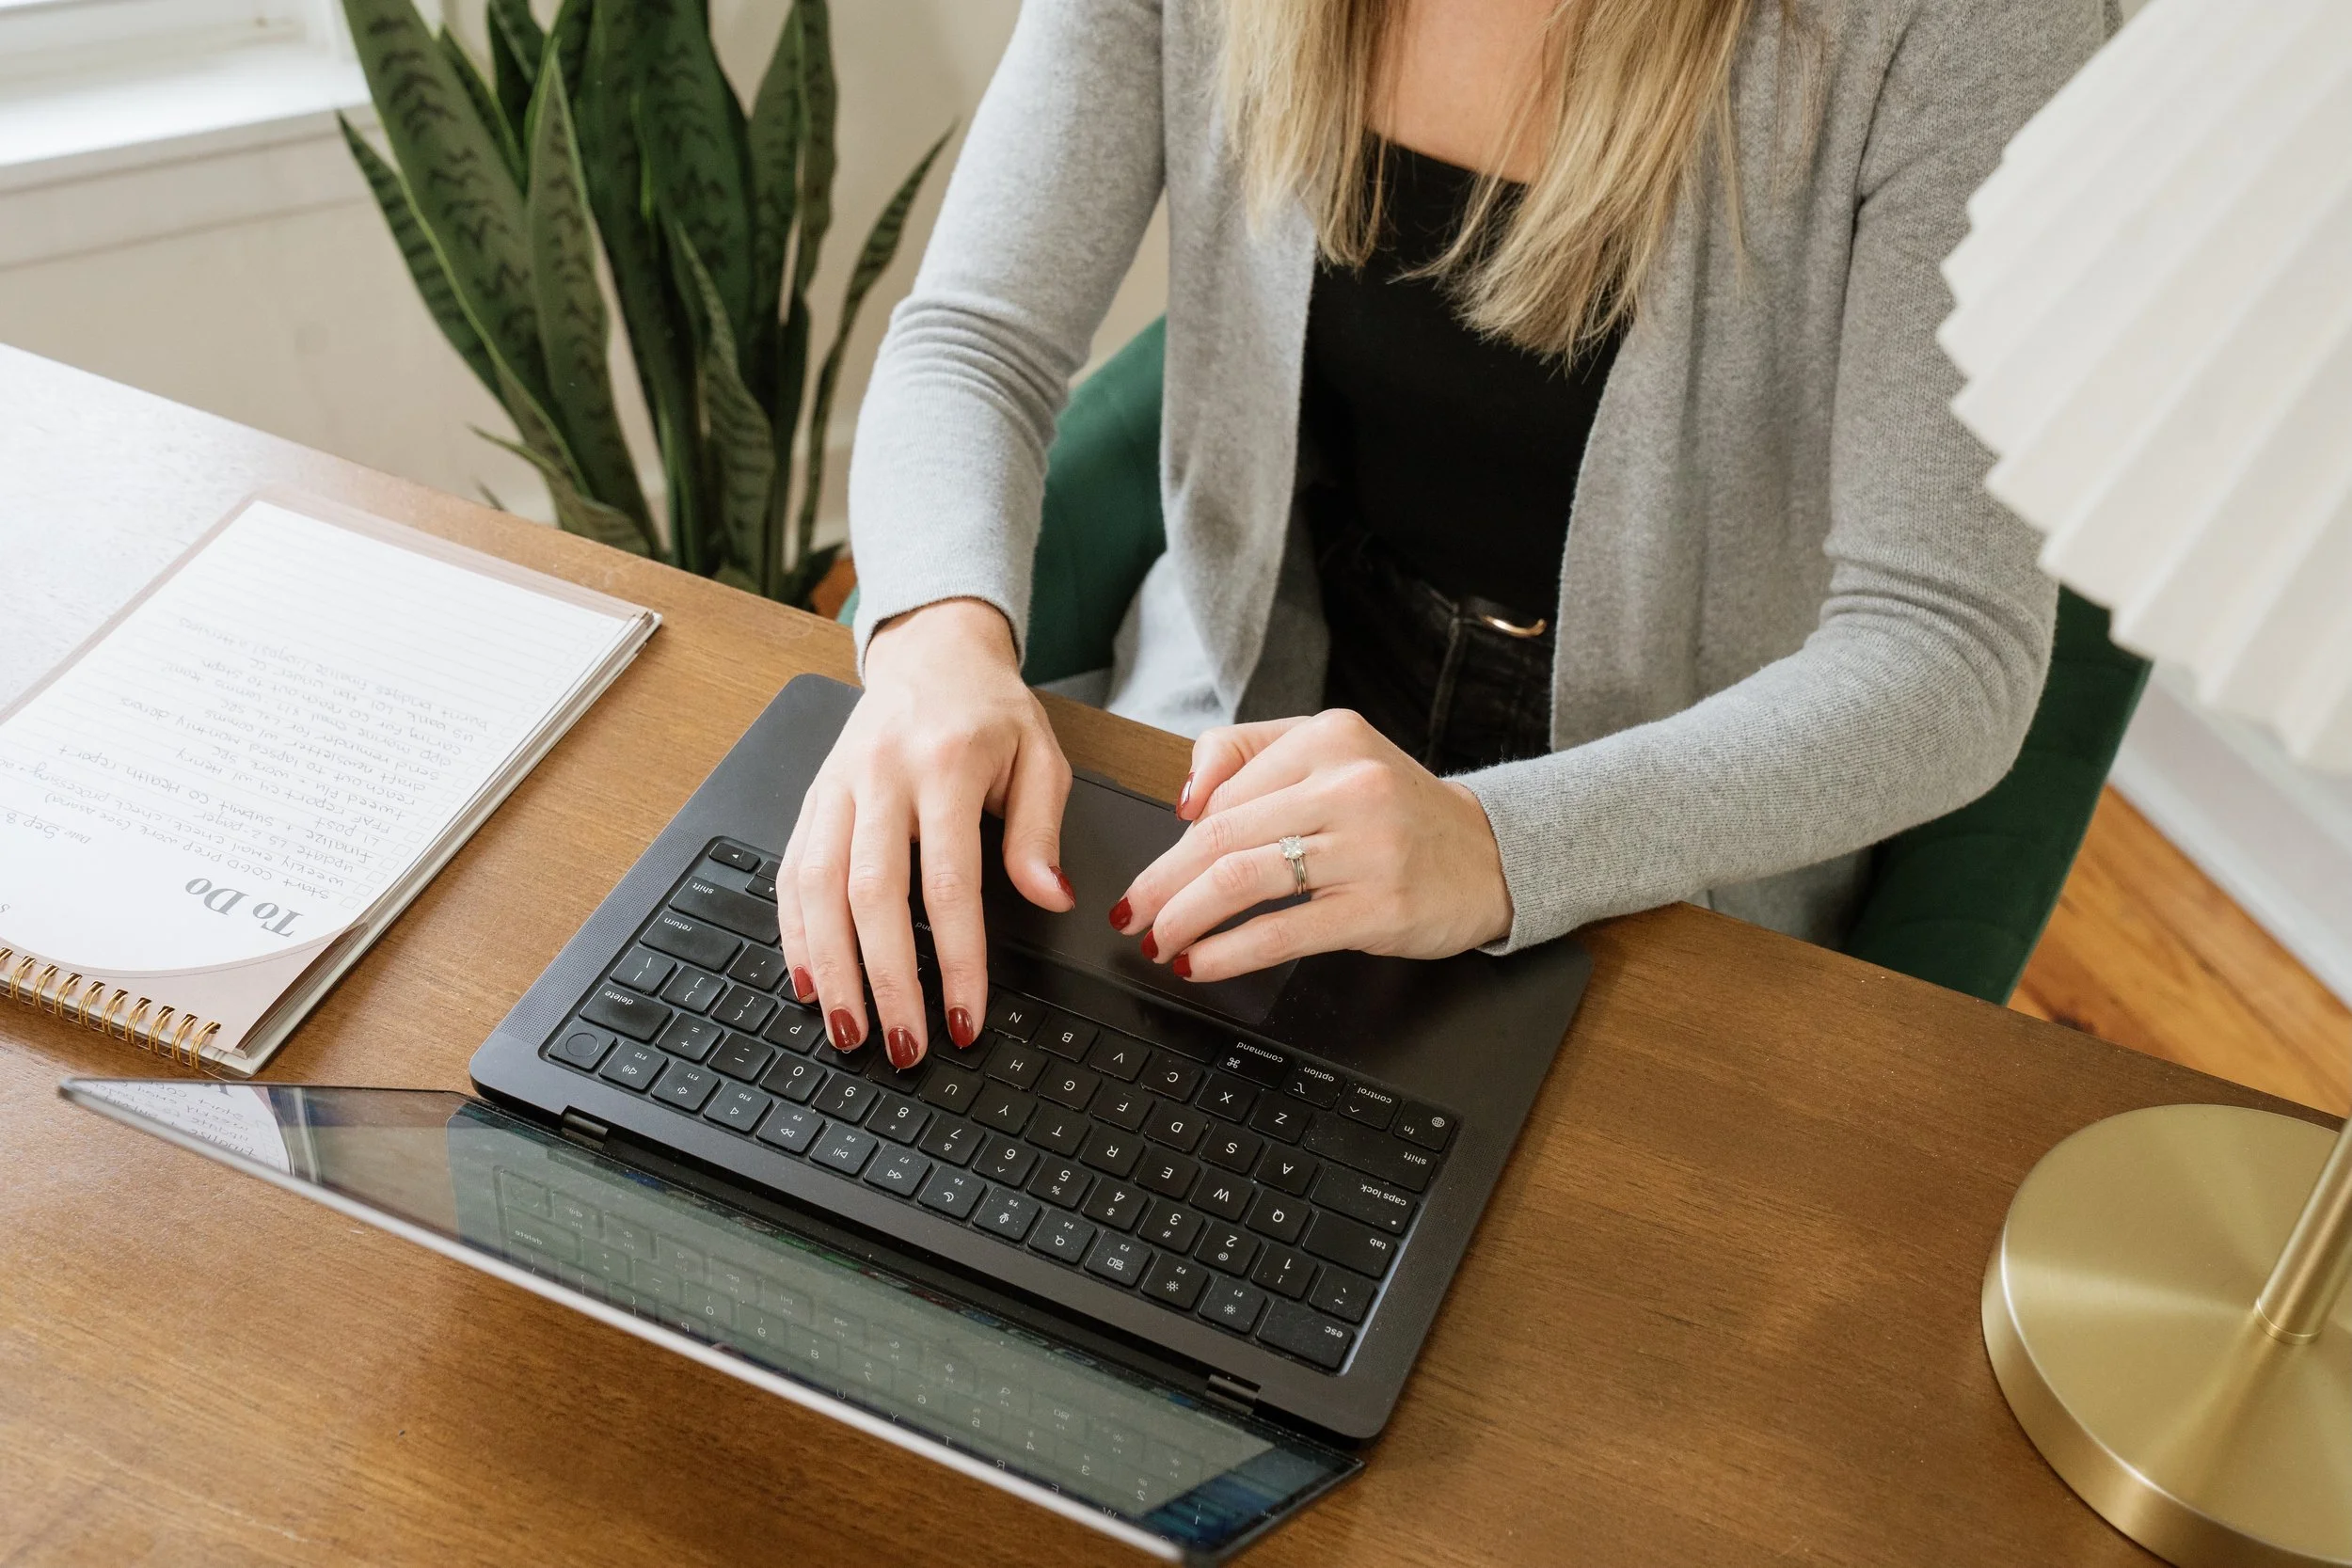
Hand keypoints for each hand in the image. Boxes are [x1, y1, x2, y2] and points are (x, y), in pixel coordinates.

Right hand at [776, 599, 1073, 1069]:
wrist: (933, 652)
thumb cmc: (992, 712)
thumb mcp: (1041, 758)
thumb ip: (1040, 831)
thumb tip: (1051, 898)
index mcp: (944, 766)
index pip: (948, 883)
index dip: (956, 960)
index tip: (965, 1018)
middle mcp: (880, 777)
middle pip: (871, 895)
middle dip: (885, 981)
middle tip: (901, 1046)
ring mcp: (837, 788)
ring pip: (817, 888)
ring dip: (829, 969)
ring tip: (847, 1030)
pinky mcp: (812, 799)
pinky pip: (791, 872)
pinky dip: (794, 933)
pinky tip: (808, 981)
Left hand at [1108, 710, 1511, 979]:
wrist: (1492, 855)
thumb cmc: (1397, 812)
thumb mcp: (1332, 755)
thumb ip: (1249, 755)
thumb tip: (1182, 800)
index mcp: (1328, 737)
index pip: (1223, 794)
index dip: (1171, 845)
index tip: (1144, 878)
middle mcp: (1348, 784)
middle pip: (1220, 837)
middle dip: (1160, 885)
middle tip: (1129, 915)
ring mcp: (1367, 846)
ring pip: (1240, 880)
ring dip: (1182, 919)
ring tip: (1157, 942)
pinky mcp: (1379, 905)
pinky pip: (1281, 930)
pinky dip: (1228, 952)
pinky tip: (1201, 964)